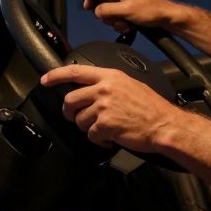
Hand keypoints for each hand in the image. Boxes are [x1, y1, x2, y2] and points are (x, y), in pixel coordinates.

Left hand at [40, 64, 186, 151]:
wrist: (164, 124)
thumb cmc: (151, 107)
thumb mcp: (130, 85)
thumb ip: (109, 84)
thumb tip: (92, 89)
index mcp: (110, 76)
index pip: (76, 71)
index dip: (57, 75)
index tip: (46, 80)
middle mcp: (104, 89)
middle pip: (70, 100)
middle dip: (69, 112)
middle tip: (75, 117)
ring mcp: (103, 107)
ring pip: (79, 120)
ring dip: (89, 128)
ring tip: (105, 128)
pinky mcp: (104, 125)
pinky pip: (90, 135)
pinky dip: (99, 140)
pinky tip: (111, 138)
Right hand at [87, 0, 182, 34]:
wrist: (167, 17)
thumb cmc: (151, 10)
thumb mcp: (125, 10)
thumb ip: (108, 9)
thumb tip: (96, 11)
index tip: (88, 8)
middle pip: (103, 3)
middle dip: (108, 15)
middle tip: (116, 20)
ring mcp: (126, 0)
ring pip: (111, 12)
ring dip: (116, 22)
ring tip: (126, 24)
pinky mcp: (130, 9)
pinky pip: (119, 17)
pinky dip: (122, 24)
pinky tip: (129, 27)